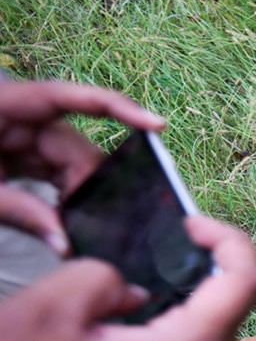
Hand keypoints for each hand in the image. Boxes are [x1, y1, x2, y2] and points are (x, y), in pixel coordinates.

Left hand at [0, 80, 165, 252]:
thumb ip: (20, 213)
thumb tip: (66, 242)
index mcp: (4, 107)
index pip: (69, 98)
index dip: (117, 108)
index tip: (156, 125)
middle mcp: (16, 116)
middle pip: (71, 143)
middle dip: (88, 183)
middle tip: (96, 225)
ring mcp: (14, 134)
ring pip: (64, 161)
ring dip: (75, 194)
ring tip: (79, 227)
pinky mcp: (11, 152)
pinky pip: (47, 170)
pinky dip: (58, 194)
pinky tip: (66, 219)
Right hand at [0, 215, 255, 340]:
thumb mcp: (45, 316)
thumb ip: (101, 277)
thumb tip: (132, 289)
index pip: (246, 278)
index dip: (227, 238)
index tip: (187, 222)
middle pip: (229, 302)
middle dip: (197, 266)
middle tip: (154, 240)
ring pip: (207, 328)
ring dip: (179, 297)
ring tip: (133, 274)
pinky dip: (168, 325)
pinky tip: (123, 317)